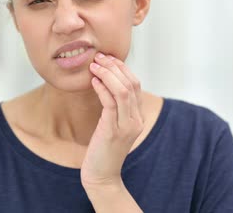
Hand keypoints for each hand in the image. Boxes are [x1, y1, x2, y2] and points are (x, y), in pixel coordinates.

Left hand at [81, 52, 144, 189]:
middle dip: (114, 66)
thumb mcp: (112, 125)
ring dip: (107, 74)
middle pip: (131, 84)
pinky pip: (110, 103)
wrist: (102, 176)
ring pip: (122, 91)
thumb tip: (105, 83)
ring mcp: (127, 126)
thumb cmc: (103, 150)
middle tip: (99, 57)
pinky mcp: (112, 131)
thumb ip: (114, 108)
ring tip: (94, 65)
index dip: (122, 68)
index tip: (108, 58)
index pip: (136, 84)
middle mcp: (136, 120)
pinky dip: (102, 88)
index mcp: (138, 117)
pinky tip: (93, 81)